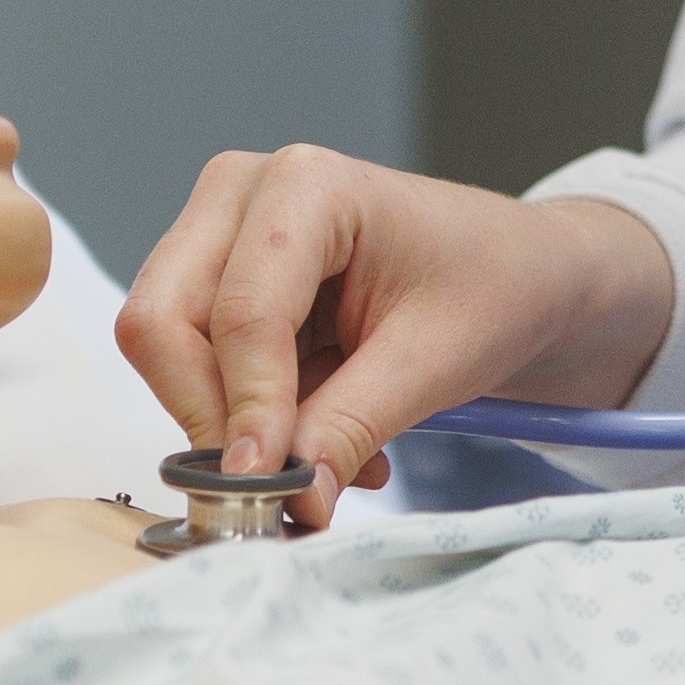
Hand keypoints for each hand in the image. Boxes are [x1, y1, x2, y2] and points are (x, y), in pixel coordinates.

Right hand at [116, 150, 674, 494]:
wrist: (520, 273)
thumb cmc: (493, 287)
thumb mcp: (435, 362)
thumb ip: (351, 428)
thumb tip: (291, 498)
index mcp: (306, 186)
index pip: (239, 313)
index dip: (247, 408)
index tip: (263, 486)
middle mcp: (242, 195)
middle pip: (164, 324)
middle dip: (211, 416)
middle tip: (272, 485)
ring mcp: (222, 235)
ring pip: (167, 352)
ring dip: (232, 425)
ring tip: (327, 459)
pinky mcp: (221, 283)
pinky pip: (197, 369)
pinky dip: (247, 421)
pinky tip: (323, 439)